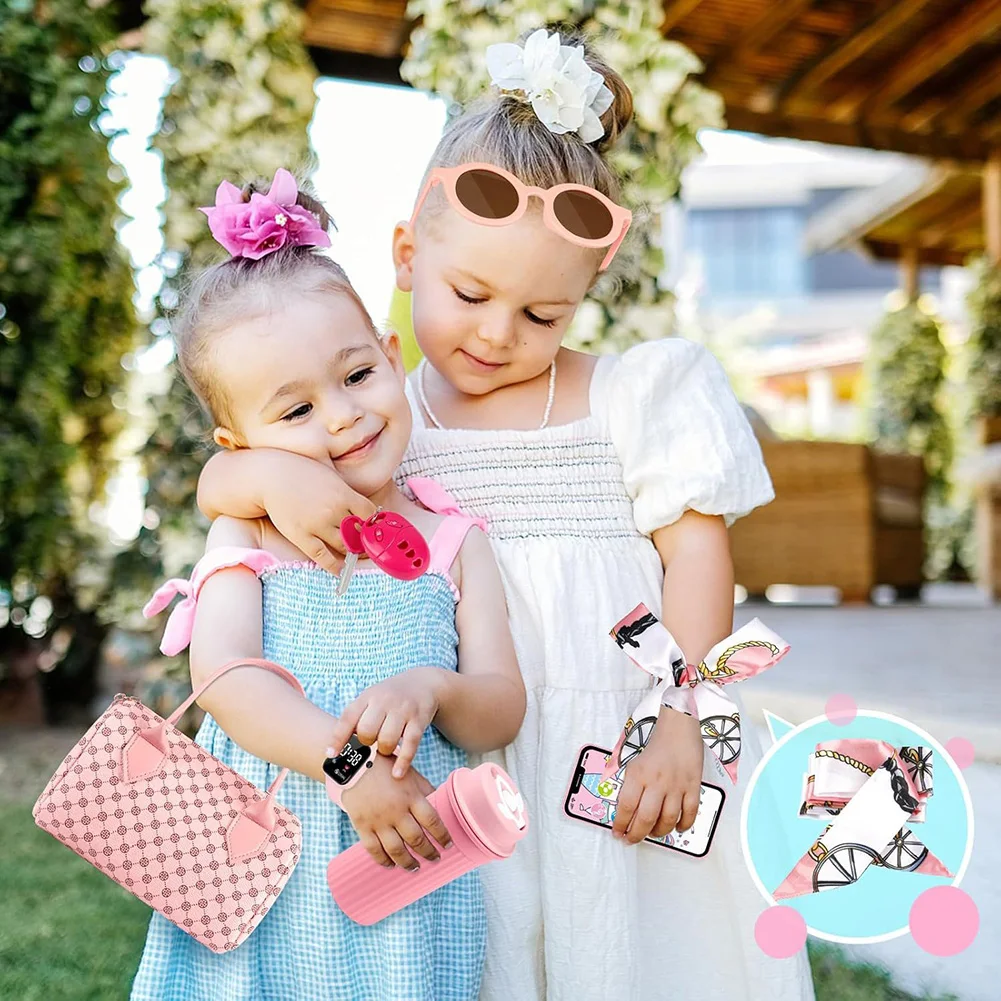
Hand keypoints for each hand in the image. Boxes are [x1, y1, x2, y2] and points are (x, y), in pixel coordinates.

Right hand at [261, 451, 375, 570]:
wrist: (271, 476)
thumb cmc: (302, 473)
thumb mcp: (331, 477)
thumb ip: (347, 493)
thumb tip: (363, 508)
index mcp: (344, 494)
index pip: (370, 514)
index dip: (373, 523)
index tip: (374, 528)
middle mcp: (334, 511)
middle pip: (359, 533)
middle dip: (365, 541)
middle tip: (368, 547)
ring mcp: (318, 525)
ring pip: (344, 546)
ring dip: (352, 553)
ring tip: (356, 557)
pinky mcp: (301, 536)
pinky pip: (322, 557)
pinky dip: (333, 566)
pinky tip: (340, 571)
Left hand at [328, 667, 443, 777]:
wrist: (423, 682)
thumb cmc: (390, 697)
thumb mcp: (372, 698)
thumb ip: (358, 717)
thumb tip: (339, 747)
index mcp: (368, 696)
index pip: (348, 717)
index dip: (337, 738)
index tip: (331, 755)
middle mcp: (384, 701)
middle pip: (367, 731)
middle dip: (366, 743)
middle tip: (370, 744)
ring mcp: (403, 709)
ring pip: (387, 740)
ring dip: (384, 751)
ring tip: (385, 749)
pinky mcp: (419, 719)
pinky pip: (410, 744)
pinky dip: (402, 761)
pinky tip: (397, 773)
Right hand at [340, 752, 451, 869]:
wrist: (355, 764)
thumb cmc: (387, 768)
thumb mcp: (411, 774)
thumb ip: (425, 791)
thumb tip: (441, 805)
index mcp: (411, 796)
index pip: (432, 821)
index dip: (443, 836)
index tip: (448, 845)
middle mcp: (396, 811)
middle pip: (416, 839)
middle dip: (428, 852)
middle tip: (435, 859)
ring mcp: (378, 820)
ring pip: (396, 849)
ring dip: (408, 862)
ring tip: (415, 868)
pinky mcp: (362, 825)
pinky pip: (374, 849)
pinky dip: (383, 860)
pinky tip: (391, 865)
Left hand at [612, 708, 703, 844]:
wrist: (678, 728)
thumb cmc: (656, 745)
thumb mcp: (634, 762)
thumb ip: (630, 785)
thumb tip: (625, 810)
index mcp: (638, 774)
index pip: (626, 806)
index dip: (621, 824)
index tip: (618, 832)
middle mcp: (657, 781)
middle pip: (646, 818)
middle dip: (637, 834)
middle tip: (632, 839)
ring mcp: (676, 785)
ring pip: (668, 820)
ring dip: (659, 832)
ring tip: (653, 833)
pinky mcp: (693, 786)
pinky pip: (690, 813)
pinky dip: (684, 825)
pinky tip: (678, 827)